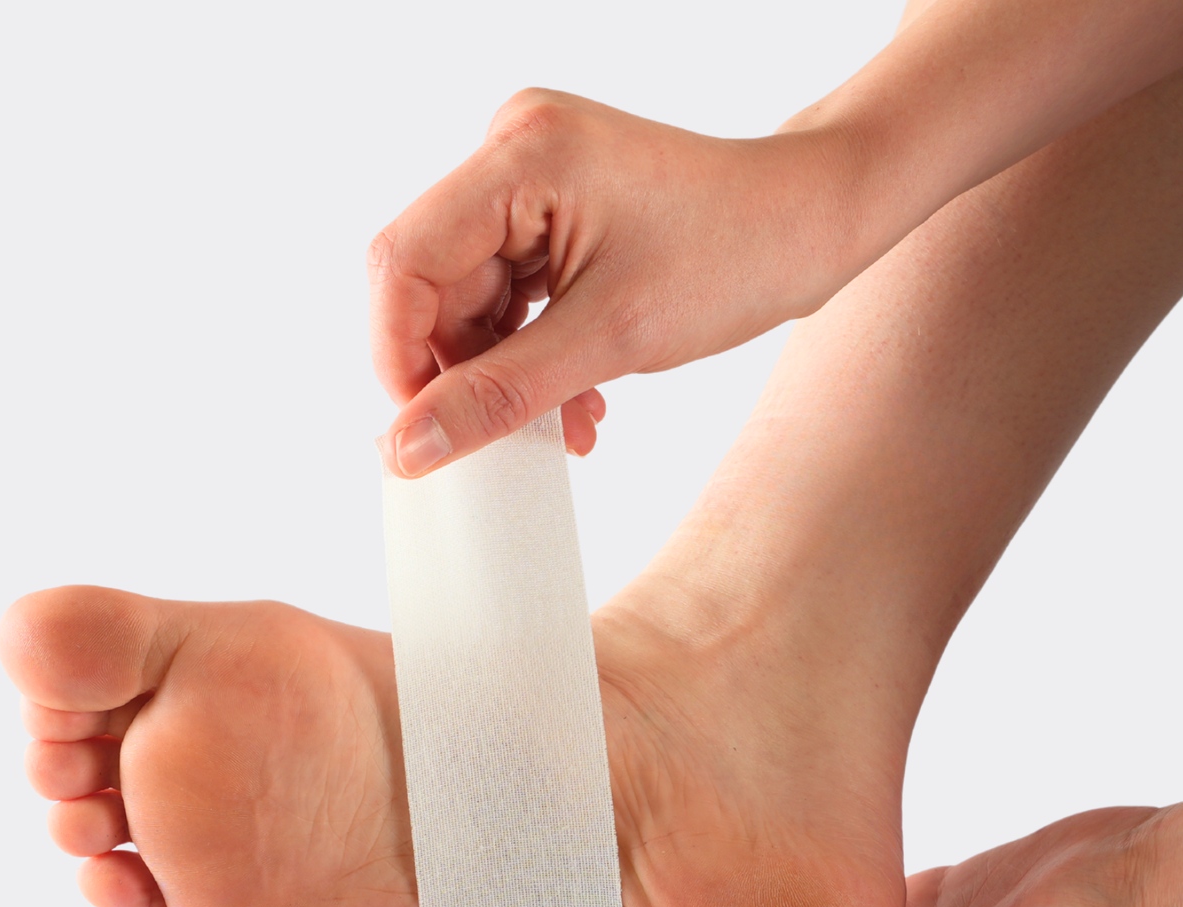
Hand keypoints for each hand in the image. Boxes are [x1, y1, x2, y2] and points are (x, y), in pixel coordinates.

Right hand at [369, 89, 859, 475]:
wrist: (812, 223)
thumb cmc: (735, 254)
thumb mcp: (608, 339)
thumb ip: (496, 396)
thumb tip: (405, 449)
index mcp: (521, 154)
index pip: (404, 261)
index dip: (398, 357)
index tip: (420, 433)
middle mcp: (512, 152)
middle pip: (431, 285)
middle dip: (462, 372)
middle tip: (504, 435)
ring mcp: (529, 182)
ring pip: (467, 302)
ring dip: (502, 375)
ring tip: (564, 422)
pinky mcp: (547, 212)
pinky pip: (505, 298)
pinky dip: (528, 356)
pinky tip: (573, 397)